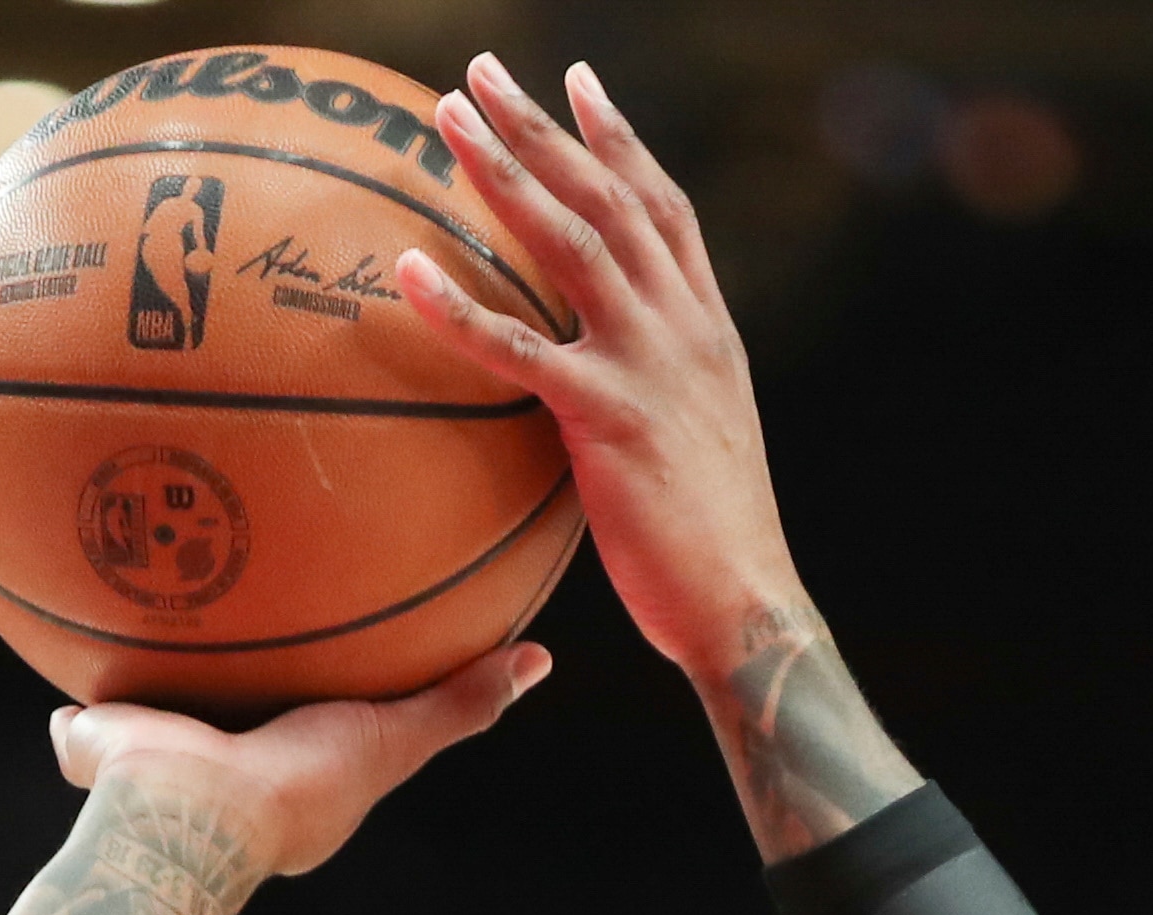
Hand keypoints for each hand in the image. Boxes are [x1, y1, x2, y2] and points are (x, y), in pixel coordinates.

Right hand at [50, 642, 549, 874]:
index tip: (319, 652)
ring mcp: (151, 770)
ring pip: (150, 716)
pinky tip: (63, 633)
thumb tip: (538, 657)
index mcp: (283, 781)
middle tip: (231, 623)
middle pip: (225, 717)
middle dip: (224, 683)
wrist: (193, 810)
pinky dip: (69, 696)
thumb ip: (459, 702)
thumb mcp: (393, 736)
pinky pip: (79, 715)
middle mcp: (217, 776)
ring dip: (144, 684)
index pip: (305, 729)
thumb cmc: (298, 784)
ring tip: (138, 615)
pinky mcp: (93, 748)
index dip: (312, 695)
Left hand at [395, 61, 915, 857]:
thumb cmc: (710, 550)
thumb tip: (598, 399)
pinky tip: (407, 267)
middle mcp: (684, 328)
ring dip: (504, 170)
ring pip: (570, 240)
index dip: (620, 141)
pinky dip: (460, 305)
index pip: (663, 210)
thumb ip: (653, 401)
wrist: (744, 605)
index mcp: (707, 331)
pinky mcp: (609, 416)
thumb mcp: (694, 450)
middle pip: (609, 197)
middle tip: (481, 71)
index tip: (579, 83)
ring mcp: (650, 365)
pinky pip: (519, 349)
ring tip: (446, 117)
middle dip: (545, 126)